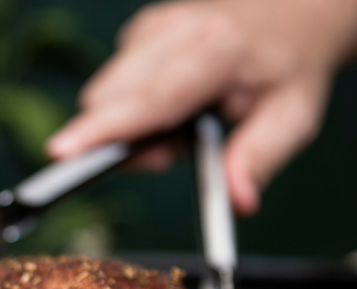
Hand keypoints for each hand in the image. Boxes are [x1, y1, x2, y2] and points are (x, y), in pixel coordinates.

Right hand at [46, 0, 356, 214]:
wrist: (291, 14)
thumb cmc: (289, 68)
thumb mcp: (293, 118)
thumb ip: (260, 159)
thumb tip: (238, 202)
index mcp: (215, 49)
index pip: (149, 98)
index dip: (104, 128)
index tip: (63, 153)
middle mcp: (174, 29)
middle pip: (110, 97)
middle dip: (124, 141)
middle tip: (173, 155)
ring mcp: (151, 26)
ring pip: (106, 94)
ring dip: (133, 125)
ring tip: (188, 122)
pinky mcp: (139, 31)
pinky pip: (115, 83)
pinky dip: (136, 106)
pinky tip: (177, 102)